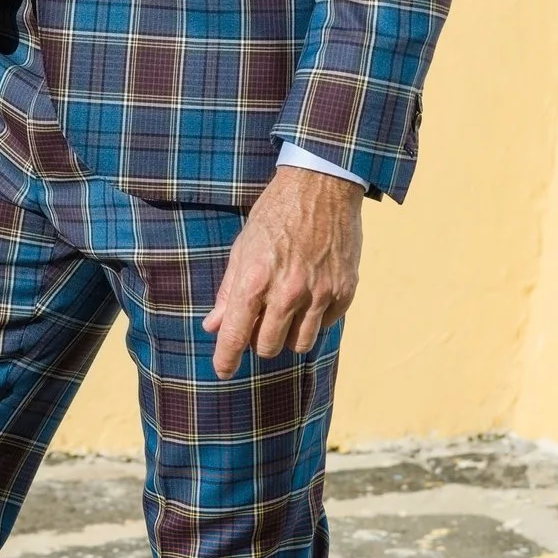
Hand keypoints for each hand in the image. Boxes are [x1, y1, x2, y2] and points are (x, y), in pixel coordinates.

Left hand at [200, 164, 363, 377]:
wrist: (322, 187)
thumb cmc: (276, 214)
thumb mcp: (243, 247)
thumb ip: (228, 290)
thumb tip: (212, 325)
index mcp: (256, 279)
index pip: (236, 334)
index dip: (226, 358)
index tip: (222, 371)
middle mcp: (289, 291)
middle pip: (268, 347)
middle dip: (258, 342)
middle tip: (258, 325)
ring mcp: (320, 294)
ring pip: (299, 345)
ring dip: (287, 336)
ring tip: (284, 313)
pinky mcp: (344, 293)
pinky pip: (324, 326)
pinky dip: (313, 320)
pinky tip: (309, 297)